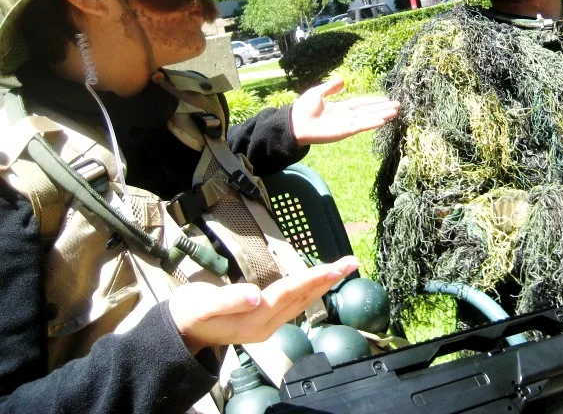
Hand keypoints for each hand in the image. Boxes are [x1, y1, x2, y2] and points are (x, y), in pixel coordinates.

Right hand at [168, 256, 359, 354]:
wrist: (180, 331)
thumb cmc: (190, 313)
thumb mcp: (203, 305)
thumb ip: (229, 300)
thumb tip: (256, 295)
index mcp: (254, 319)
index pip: (290, 293)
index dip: (312, 279)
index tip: (334, 267)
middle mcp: (266, 324)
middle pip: (302, 297)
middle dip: (327, 279)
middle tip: (351, 263)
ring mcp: (267, 324)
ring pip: (301, 301)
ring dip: (322, 284)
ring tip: (342, 269)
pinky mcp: (264, 319)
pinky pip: (294, 303)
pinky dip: (309, 290)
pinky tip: (319, 282)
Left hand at [291, 76, 400, 145]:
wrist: (296, 123)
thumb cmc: (303, 109)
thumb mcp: (318, 92)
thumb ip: (331, 87)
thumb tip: (343, 80)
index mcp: (341, 108)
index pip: (362, 104)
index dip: (374, 101)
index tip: (387, 99)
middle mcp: (347, 116)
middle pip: (369, 111)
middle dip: (383, 108)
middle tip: (398, 105)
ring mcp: (347, 124)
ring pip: (368, 118)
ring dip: (382, 115)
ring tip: (396, 112)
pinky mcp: (345, 131)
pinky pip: (361, 126)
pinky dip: (372, 123)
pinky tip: (382, 120)